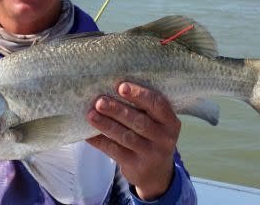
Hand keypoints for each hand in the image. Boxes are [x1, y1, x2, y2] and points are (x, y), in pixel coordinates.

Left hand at [86, 82, 180, 200]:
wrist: (157, 172)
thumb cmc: (152, 136)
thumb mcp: (157, 123)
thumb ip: (144, 108)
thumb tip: (112, 88)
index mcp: (171, 122)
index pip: (157, 105)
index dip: (139, 95)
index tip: (121, 86)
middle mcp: (164, 138)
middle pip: (139, 121)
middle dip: (117, 110)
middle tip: (100, 101)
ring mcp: (151, 154)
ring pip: (126, 137)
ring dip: (106, 124)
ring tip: (91, 114)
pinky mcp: (136, 166)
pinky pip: (115, 151)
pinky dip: (100, 141)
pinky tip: (88, 134)